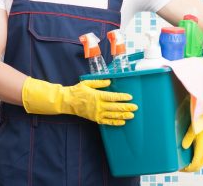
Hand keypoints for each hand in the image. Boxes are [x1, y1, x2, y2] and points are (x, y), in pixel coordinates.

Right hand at [22, 77, 137, 124]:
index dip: (122, 97)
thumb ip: (99, 82)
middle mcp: (98, 106)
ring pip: (112, 115)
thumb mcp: (87, 83)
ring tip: (132, 116)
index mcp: (97, 96)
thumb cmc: (77, 91)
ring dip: (122, 116)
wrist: (67, 102)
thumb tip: (109, 81)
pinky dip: (114, 122)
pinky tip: (122, 122)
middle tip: (135, 107)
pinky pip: (106, 122)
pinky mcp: (94, 119)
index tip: (130, 97)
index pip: (112, 97)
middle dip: (126, 107)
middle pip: (114, 107)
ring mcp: (96, 113)